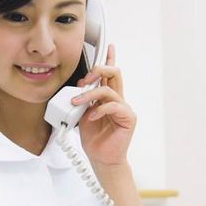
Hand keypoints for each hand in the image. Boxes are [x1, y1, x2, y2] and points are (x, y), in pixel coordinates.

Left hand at [73, 44, 136, 166]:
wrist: (101, 158)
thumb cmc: (94, 139)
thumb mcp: (82, 115)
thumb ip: (82, 101)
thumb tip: (77, 89)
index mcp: (107, 98)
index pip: (109, 74)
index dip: (109, 59)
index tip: (108, 47)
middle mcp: (117, 100)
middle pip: (114, 74)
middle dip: (100, 69)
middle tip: (87, 77)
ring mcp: (123, 108)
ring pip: (110, 89)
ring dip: (90, 94)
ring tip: (78, 102)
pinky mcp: (128, 118)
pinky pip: (114, 105)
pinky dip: (100, 109)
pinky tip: (92, 116)